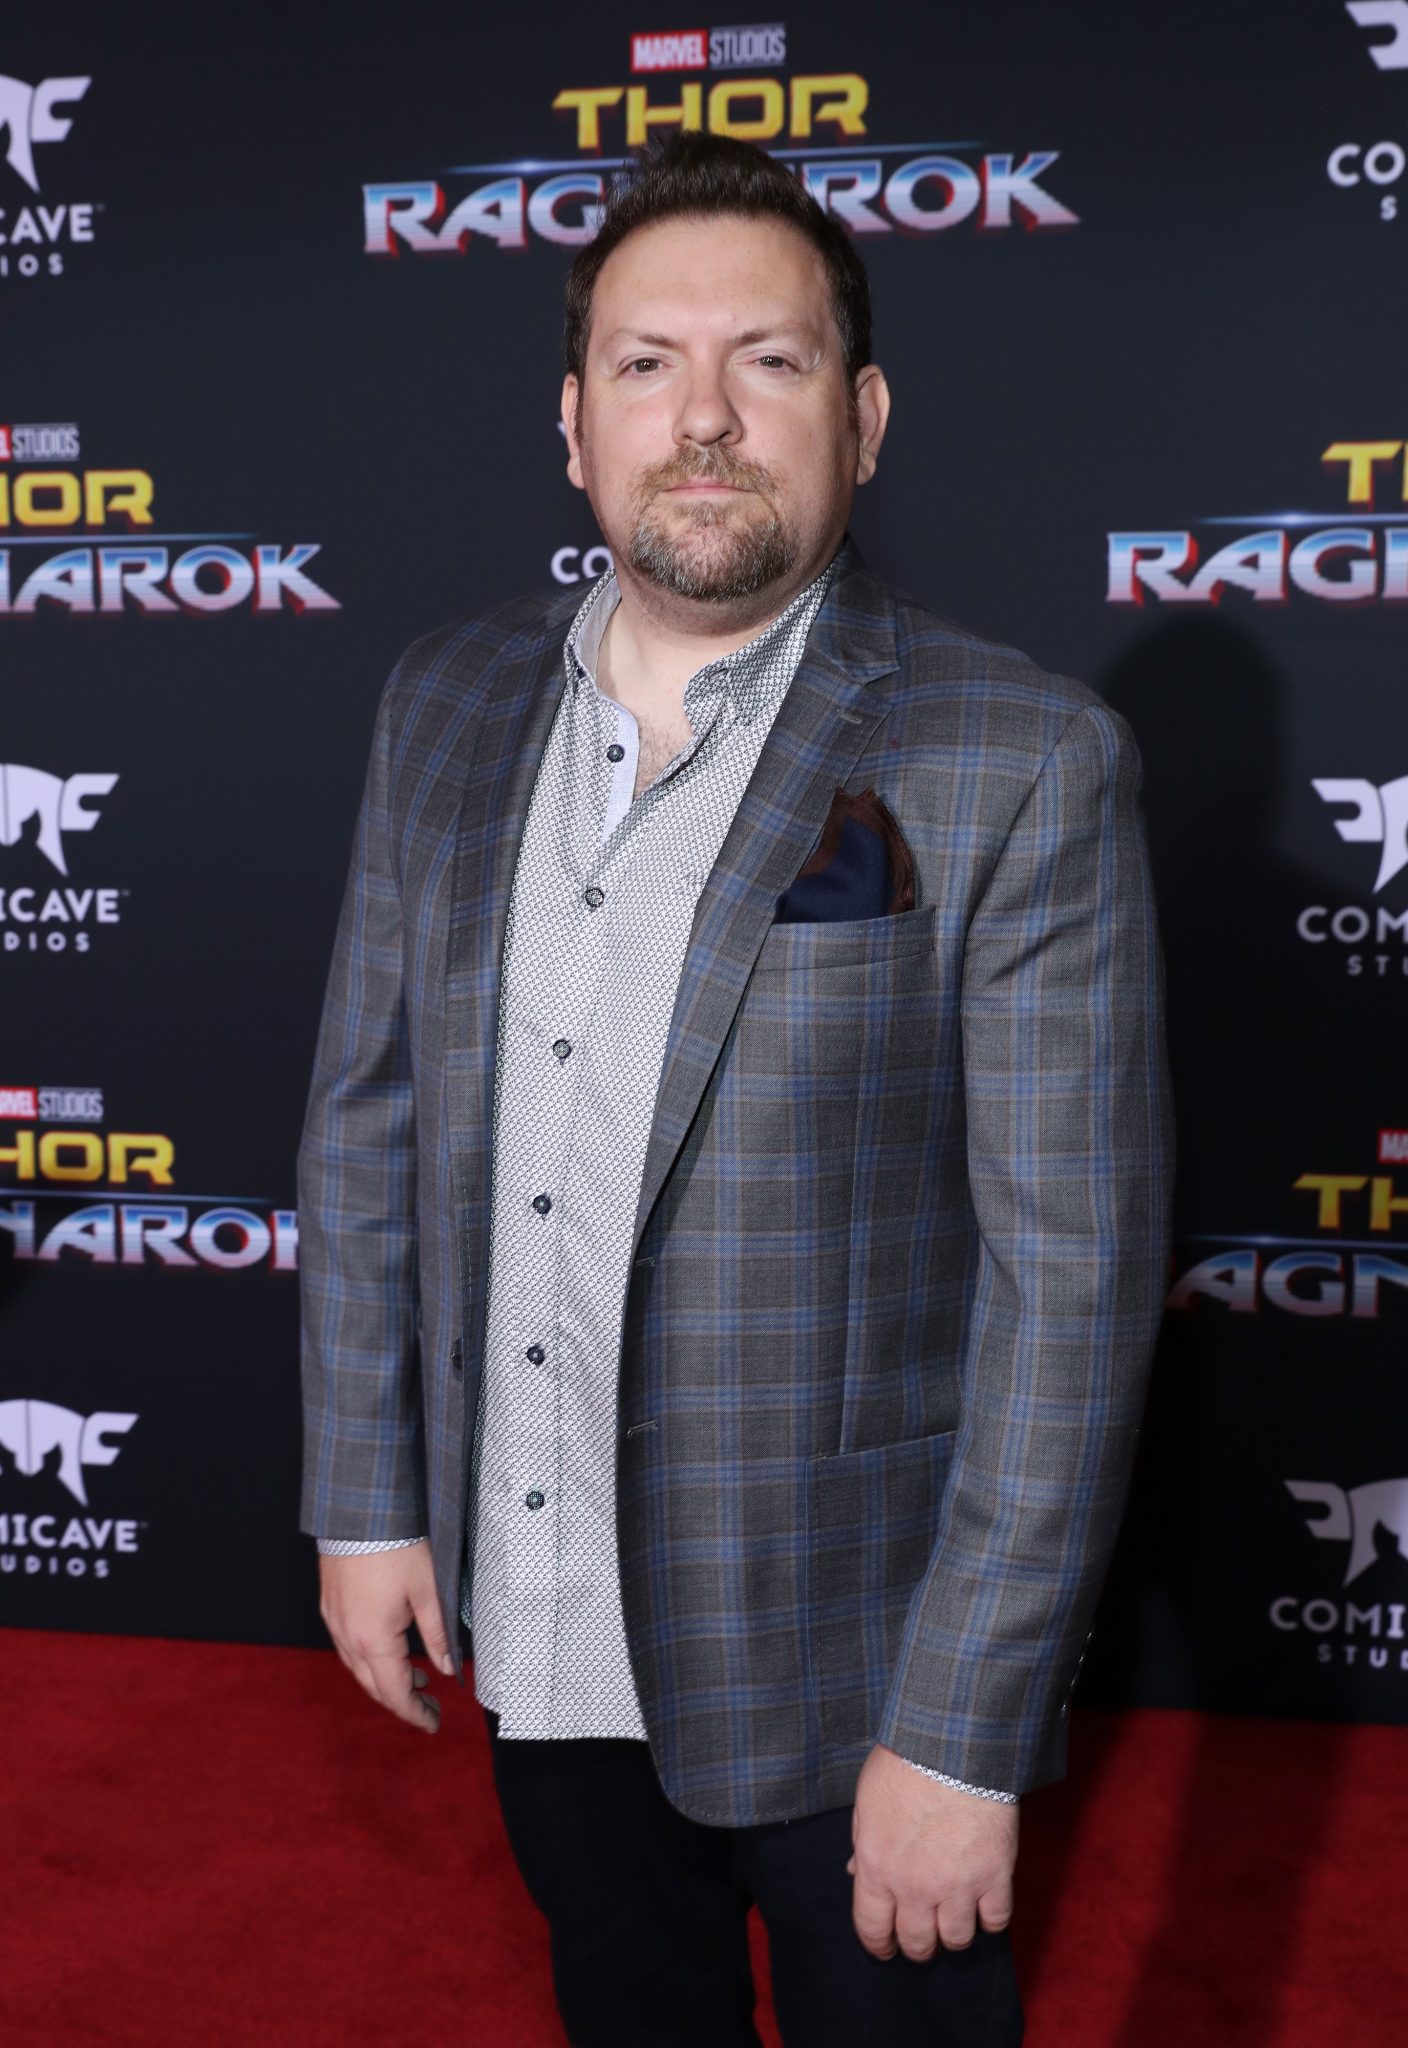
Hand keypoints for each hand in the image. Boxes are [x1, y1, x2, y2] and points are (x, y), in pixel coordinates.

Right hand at [318, 1541, 452, 1733]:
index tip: (433, 1723)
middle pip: (374, 1686)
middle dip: (403, 1701)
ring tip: (417, 1679)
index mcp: (374, 1640)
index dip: (416, 1713)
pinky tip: (389, 1651)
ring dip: (386, 1680)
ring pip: (359, 1669)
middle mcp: (348, 1637)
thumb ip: (438, 1635)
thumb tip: (447, 1670)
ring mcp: (335, 1622)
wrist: (360, 1512)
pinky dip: (370, 1660)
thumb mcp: (429, 1591)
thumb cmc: (396, 1547)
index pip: (395, 1693)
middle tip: (431, 1705)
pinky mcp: (330, 1606)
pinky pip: (348, 1647)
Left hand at [848, 1743, 1017, 1960]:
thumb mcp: (867, 1800)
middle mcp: (915, 1886)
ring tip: (953, 1919)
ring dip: (953, 1935)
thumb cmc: (905, 1763)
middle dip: (917, 1946)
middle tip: (922, 1938)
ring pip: (956, 1940)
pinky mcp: (995, 1876)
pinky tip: (984, 1906)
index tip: (885, 1948)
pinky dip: (990, 1919)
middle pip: (917, 1943)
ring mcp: (957, 1885)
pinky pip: (996, 1921)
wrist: (954, 1744)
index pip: (872, 1928)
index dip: (878, 1945)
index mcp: (878, 1867)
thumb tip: (857, 1873)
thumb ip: (863, 1842)